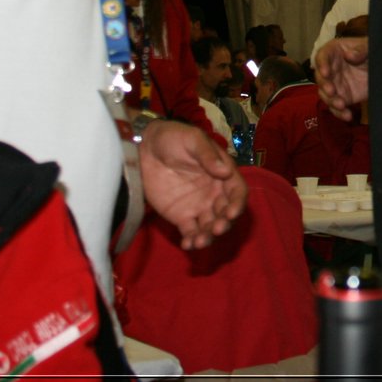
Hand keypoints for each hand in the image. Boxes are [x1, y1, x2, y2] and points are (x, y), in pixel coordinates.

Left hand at [139, 119, 245, 248]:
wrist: (144, 147)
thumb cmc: (173, 137)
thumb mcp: (192, 139)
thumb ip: (207, 155)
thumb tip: (225, 172)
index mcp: (222, 173)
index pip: (237, 192)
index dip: (237, 203)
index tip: (230, 212)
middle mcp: (215, 193)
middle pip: (226, 213)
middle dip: (224, 223)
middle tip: (216, 229)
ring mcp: (198, 206)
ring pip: (210, 226)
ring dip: (209, 236)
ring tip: (200, 242)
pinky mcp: (181, 216)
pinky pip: (190, 231)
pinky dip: (191, 240)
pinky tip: (188, 244)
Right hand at [315, 37, 369, 121]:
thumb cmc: (373, 51)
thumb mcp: (370, 47)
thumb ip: (360, 49)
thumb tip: (349, 55)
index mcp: (334, 51)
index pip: (322, 56)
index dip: (321, 64)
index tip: (325, 72)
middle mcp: (331, 68)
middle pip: (320, 78)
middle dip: (324, 85)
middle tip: (332, 91)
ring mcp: (336, 84)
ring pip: (326, 95)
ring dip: (331, 101)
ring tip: (341, 105)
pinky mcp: (343, 96)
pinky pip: (337, 107)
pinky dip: (340, 113)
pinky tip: (347, 116)